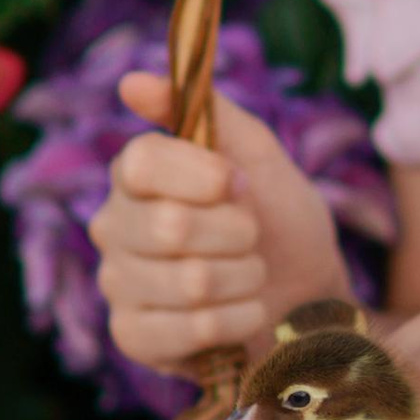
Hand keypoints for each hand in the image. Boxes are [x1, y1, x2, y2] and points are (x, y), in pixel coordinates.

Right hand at [89, 71, 346, 377]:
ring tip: (250, 274)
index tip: (238, 183)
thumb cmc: (278, 217)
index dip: (202, 175)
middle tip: (251, 236)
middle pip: (169, 226)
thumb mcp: (257, 154)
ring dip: (244, 278)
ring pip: (188, 281)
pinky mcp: (133, 336)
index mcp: (136, 176)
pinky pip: (190, 329)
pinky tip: (241, 314)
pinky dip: (237, 320)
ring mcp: (119, 284)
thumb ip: (205, 110)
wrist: (306, 291)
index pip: (141, 163)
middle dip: (237, 232)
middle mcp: (113, 227)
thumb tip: (132, 83)